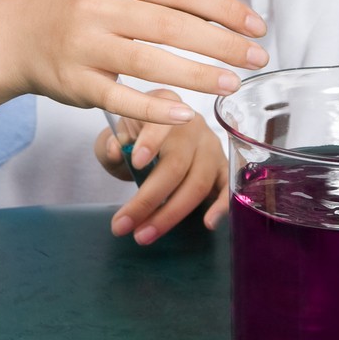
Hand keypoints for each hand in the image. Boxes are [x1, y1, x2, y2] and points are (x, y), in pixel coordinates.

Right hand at [0, 0, 267, 127]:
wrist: (15, 33)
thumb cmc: (76, 6)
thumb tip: (223, 15)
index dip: (224, 9)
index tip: (256, 26)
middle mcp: (97, 4)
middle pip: (172, 25)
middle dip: (222, 43)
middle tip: (256, 57)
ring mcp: (84, 44)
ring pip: (151, 62)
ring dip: (199, 75)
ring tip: (231, 84)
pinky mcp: (75, 81)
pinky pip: (122, 98)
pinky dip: (154, 108)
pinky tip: (184, 115)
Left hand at [93, 91, 229, 242]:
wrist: (153, 140)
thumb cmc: (134, 136)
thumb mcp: (116, 135)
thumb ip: (112, 143)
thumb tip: (115, 150)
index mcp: (165, 103)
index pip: (161, 121)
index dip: (150, 141)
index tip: (136, 162)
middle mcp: (193, 123)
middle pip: (176, 163)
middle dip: (148, 199)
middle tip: (123, 225)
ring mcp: (212, 146)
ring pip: (197, 183)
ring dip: (170, 214)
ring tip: (144, 236)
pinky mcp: (224, 168)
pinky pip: (227, 188)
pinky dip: (220, 206)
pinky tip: (208, 224)